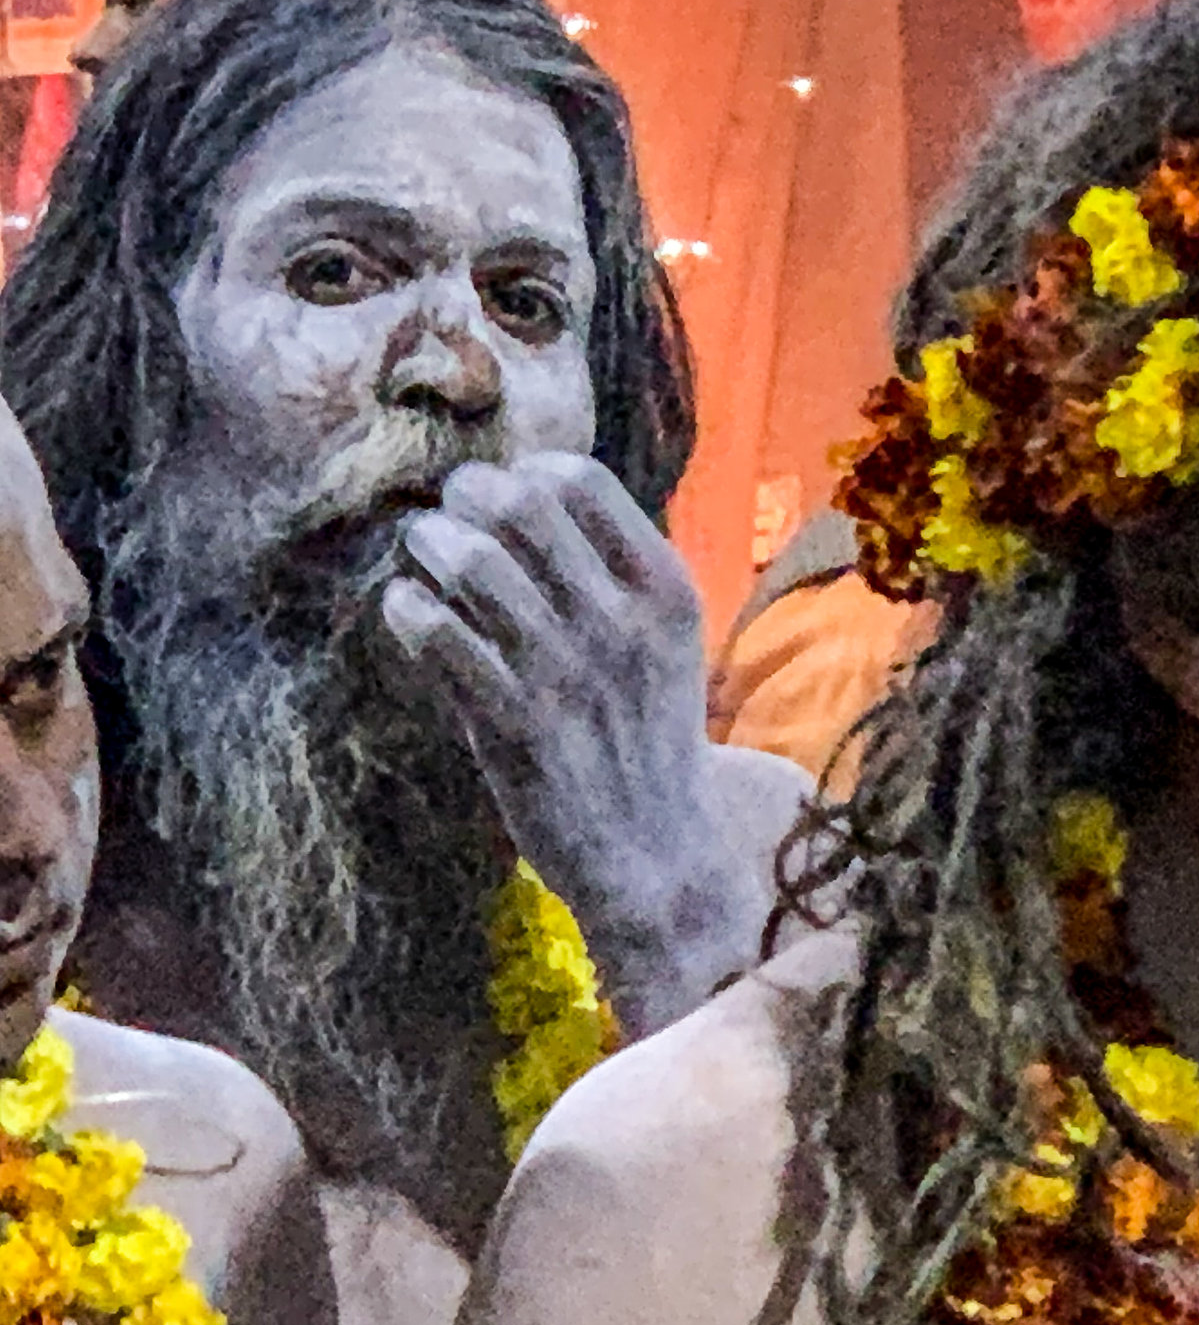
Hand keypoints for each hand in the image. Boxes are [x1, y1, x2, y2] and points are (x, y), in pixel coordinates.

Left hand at [380, 454, 761, 1032]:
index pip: (579, 480)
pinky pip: (434, 633)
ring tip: (424, 555)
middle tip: (449, 516)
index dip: (525, 471)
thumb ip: (612, 572)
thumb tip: (523, 488)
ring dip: (430, 543)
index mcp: (666, 592)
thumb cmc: (647, 734)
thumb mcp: (664, 643)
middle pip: (519, 502)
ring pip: (471, 559)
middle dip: (466, 495)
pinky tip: (409, 613)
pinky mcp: (513, 724)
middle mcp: (620, 623)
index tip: (505, 496)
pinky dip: (407, 608)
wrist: (658, 853)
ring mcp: (566, 673)